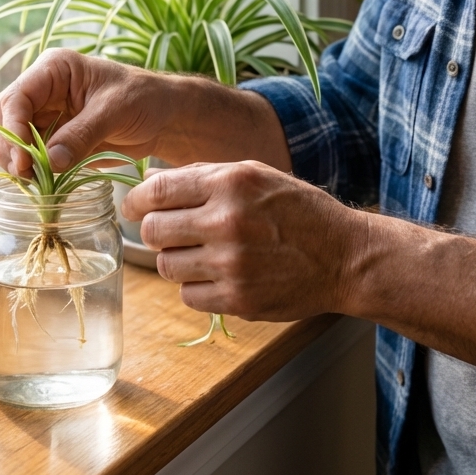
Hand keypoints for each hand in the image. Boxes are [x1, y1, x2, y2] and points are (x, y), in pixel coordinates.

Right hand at [0, 49, 177, 177]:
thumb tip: (50, 162)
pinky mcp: (51, 139)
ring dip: (15, 162)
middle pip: (2, 118)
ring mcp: (44, 116)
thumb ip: (82, 134)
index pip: (17, 97)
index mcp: (54, 70)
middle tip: (24, 174)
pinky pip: (28, 156)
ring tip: (33, 182)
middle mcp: (42, 91)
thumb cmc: (143, 98)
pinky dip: (29, 171)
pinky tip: (40, 184)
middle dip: (8, 147)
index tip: (23, 158)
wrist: (162, 117)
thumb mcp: (115, 111)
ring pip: (9, 140)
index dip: (12, 127)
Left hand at [121, 160, 363, 320]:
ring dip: (175, 259)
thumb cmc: (297, 210)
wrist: (343, 256)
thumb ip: (204, 175)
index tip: (131, 206)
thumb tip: (150, 181)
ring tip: (199, 252)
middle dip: (155, 230)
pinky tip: (217, 274)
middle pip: (153, 230)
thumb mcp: (255, 175)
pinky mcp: (237, 299)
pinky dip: (195, 286)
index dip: (135, 199)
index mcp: (230, 183)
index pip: (157, 190)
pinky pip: (188, 295)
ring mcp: (231, 264)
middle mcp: (227, 222)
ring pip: (167, 265)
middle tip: (169, 231)